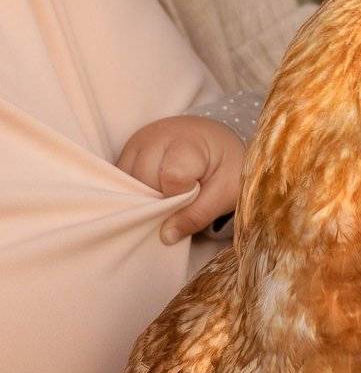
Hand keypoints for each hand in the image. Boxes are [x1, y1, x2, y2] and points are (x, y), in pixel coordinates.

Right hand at [117, 116, 245, 243]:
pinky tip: (155, 192)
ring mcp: (139, 141)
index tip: (192, 200)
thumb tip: (165, 237)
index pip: (172, 177)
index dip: (178, 198)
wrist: (218, 141)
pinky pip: (121, 178)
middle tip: (181, 201)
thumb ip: (198, 215)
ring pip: (127, 181)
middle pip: (144, 180)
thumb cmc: (226, 166)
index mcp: (189, 142)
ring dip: (144, 198)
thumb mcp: (225, 192)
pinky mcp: (128, 149)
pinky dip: (135, 192)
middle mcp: (158, 136)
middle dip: (159, 201)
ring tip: (169, 195)